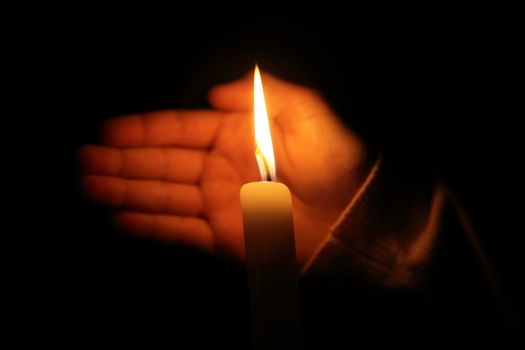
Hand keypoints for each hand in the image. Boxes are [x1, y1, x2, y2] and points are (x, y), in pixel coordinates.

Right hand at [79, 71, 369, 265]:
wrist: (353, 217)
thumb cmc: (335, 162)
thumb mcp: (305, 113)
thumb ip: (260, 94)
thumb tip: (211, 94)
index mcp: (235, 136)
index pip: (179, 131)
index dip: (142, 131)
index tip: (107, 131)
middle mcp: (220, 169)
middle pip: (162, 164)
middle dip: (121, 162)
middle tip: (83, 160)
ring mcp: (219, 205)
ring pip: (163, 197)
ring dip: (125, 192)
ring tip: (89, 186)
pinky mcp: (223, 238)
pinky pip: (179, 231)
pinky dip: (150, 226)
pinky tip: (121, 218)